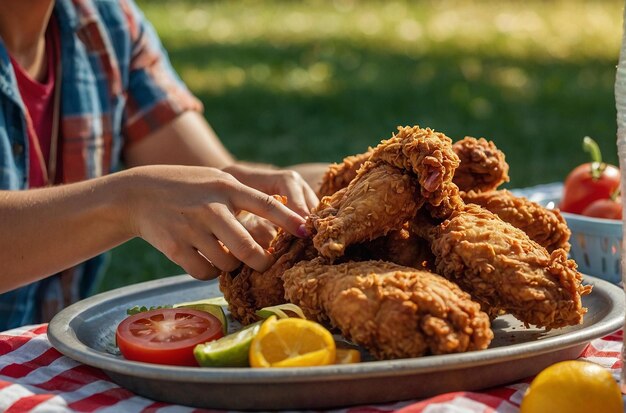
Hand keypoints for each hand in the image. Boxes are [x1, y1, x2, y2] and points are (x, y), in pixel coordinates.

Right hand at [124, 165, 306, 279]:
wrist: (138, 194)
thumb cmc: (188, 187)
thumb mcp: (218, 180)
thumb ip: (247, 196)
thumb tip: (287, 218)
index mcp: (227, 188)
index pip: (266, 205)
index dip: (290, 220)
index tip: (306, 231)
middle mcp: (210, 208)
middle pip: (248, 248)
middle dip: (263, 262)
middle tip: (266, 264)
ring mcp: (191, 228)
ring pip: (227, 264)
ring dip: (232, 266)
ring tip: (226, 255)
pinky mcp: (174, 248)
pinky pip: (204, 272)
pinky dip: (210, 272)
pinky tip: (206, 260)